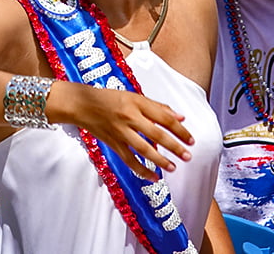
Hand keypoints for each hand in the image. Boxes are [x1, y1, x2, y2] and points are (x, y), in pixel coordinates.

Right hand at [46, 81, 193, 180]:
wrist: (82, 104)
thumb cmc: (110, 98)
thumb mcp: (135, 96)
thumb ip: (158, 107)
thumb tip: (180, 117)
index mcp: (138, 103)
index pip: (164, 117)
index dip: (179, 129)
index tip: (191, 139)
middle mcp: (130, 117)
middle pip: (157, 134)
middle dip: (174, 146)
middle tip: (188, 156)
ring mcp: (120, 132)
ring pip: (143, 149)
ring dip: (160, 160)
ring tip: (173, 167)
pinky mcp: (113, 143)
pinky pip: (129, 160)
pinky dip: (142, 170)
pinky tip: (154, 177)